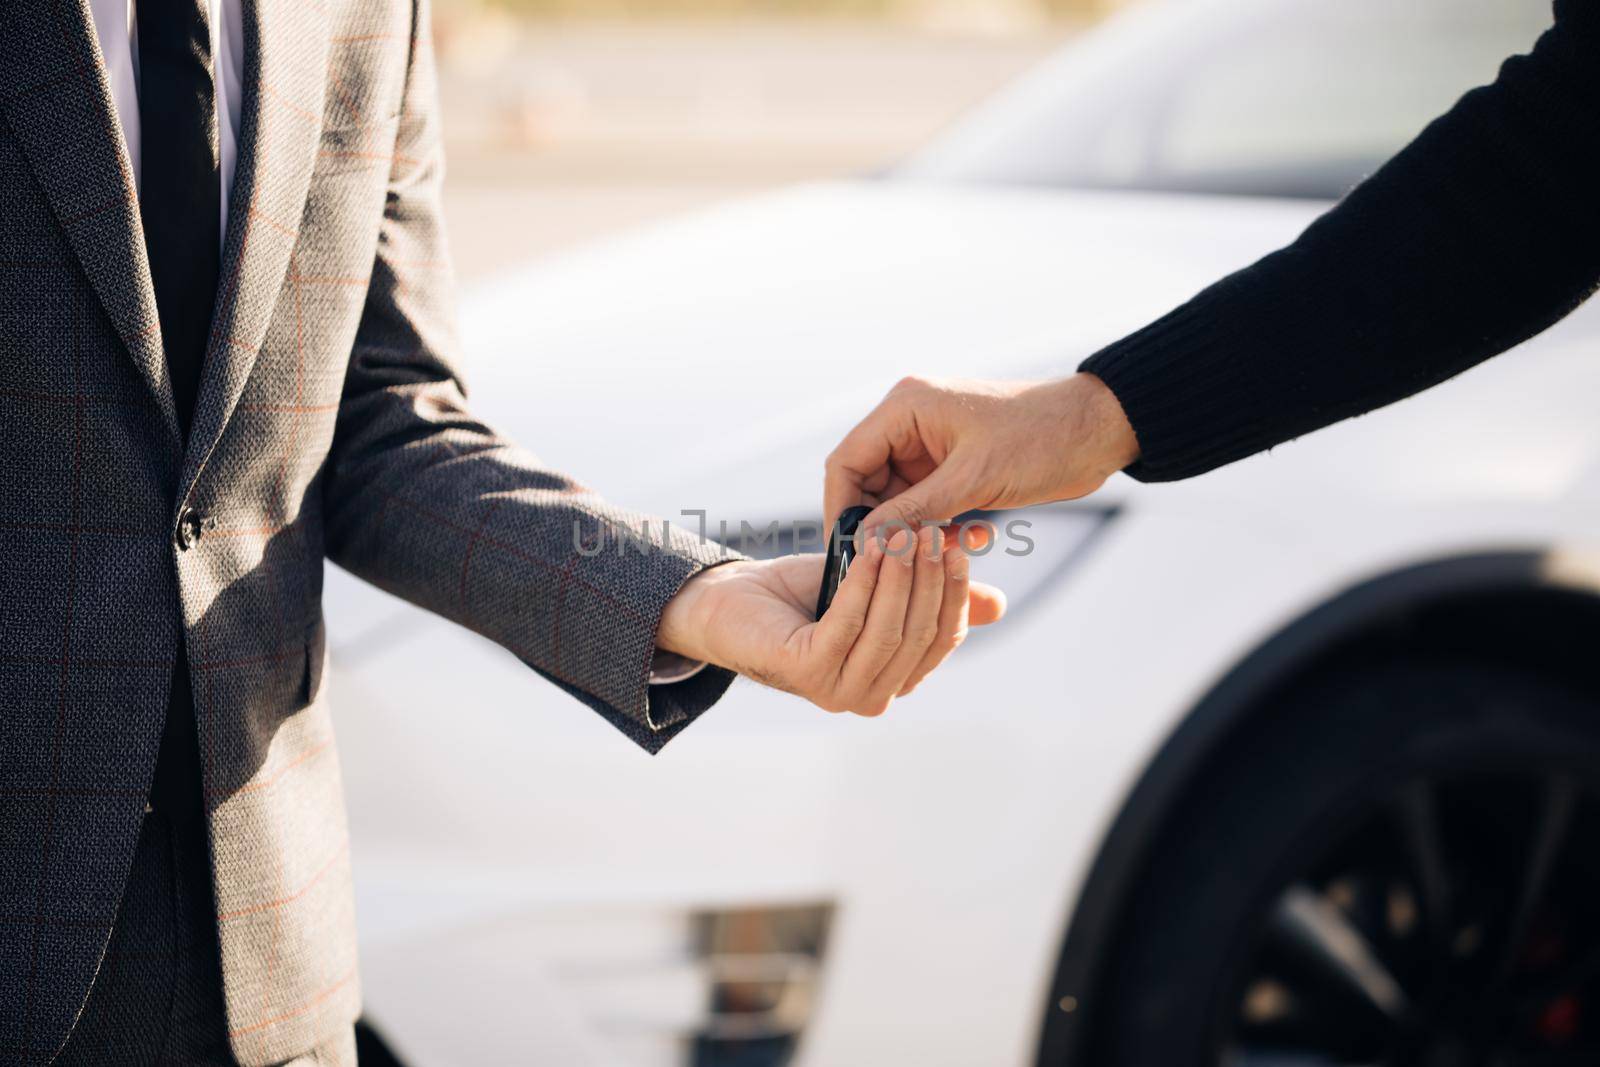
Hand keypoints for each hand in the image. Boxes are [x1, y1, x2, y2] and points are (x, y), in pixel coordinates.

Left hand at [657, 528, 1004, 714]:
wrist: (732, 598)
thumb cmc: (803, 593)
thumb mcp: (879, 586)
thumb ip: (929, 596)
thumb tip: (996, 605)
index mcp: (895, 678)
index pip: (942, 638)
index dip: (956, 593)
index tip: (962, 546)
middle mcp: (871, 694)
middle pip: (919, 635)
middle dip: (931, 581)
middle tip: (934, 533)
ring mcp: (839, 691)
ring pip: (889, 631)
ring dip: (902, 579)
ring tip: (907, 533)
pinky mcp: (807, 673)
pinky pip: (848, 623)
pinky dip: (865, 583)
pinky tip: (873, 549)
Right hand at [823, 373, 1139, 532]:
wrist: (1100, 431)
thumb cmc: (1041, 439)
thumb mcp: (973, 480)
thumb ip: (913, 511)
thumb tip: (864, 542)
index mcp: (906, 408)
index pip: (847, 460)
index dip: (841, 508)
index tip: (847, 551)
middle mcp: (911, 423)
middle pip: (867, 484)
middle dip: (881, 526)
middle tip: (894, 565)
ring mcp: (932, 446)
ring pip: (898, 500)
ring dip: (916, 531)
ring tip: (947, 550)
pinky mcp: (953, 467)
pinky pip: (927, 505)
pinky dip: (939, 528)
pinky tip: (971, 541)